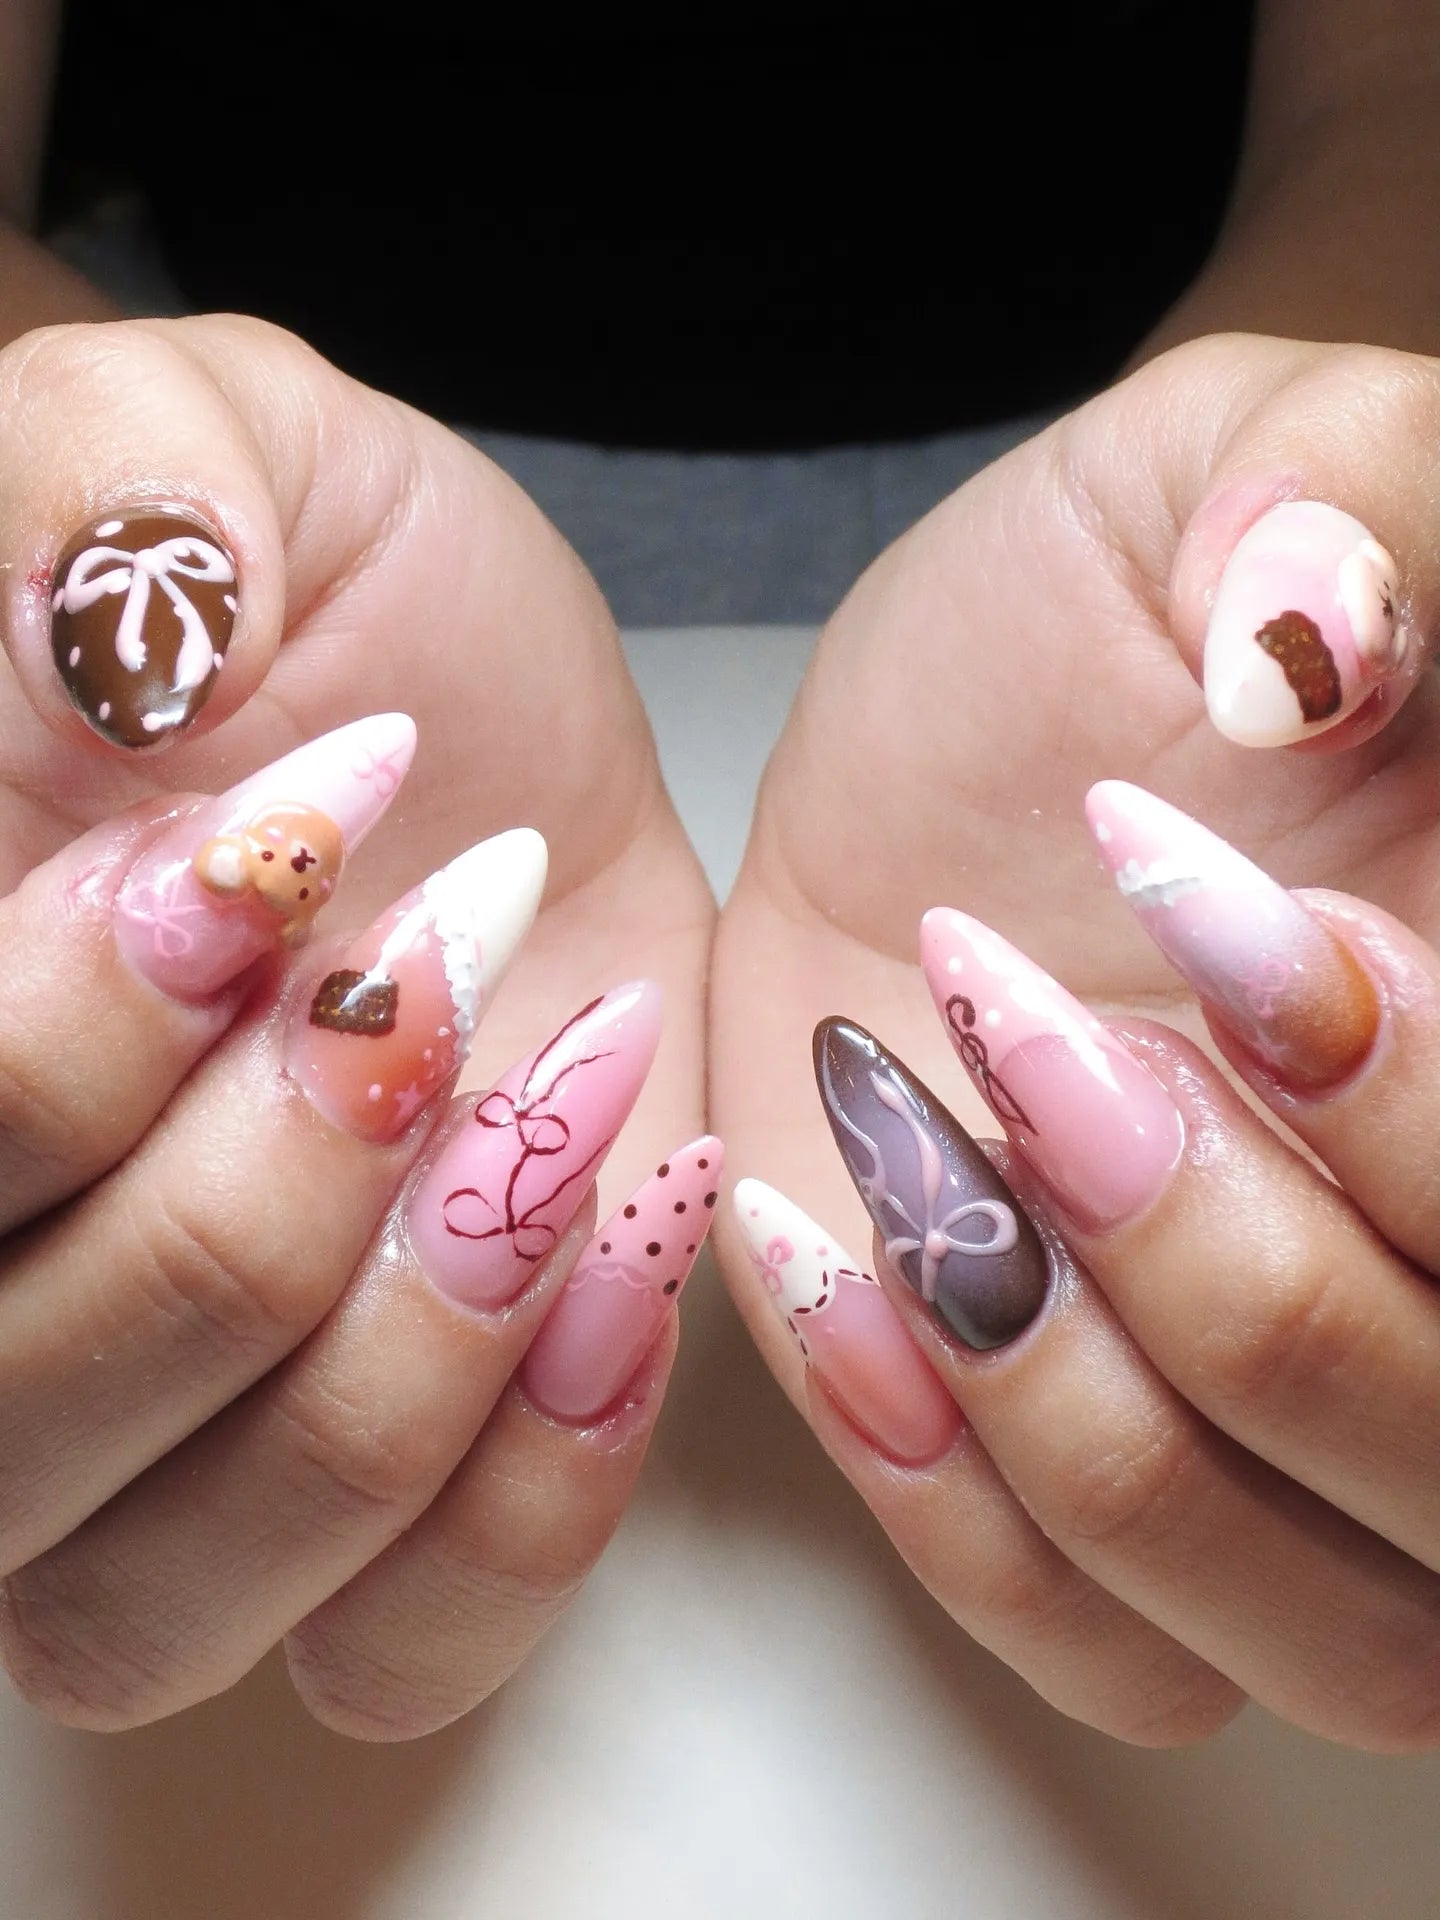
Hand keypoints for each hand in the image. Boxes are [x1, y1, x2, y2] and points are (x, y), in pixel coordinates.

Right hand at [0, 315, 713, 1737]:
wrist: (468, 721)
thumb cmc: (319, 591)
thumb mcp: (201, 452)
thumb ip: (101, 506)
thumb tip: (94, 652)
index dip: (92, 1020)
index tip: (291, 829)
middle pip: (32, 1414)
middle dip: (271, 1176)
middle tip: (432, 949)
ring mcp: (166, 1427)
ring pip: (179, 1591)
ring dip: (402, 1346)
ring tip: (542, 1089)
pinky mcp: (383, 1473)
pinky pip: (395, 1642)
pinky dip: (524, 1487)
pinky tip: (617, 1238)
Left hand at [711, 330, 1439, 1748]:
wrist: (971, 747)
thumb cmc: (1120, 605)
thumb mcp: (1254, 462)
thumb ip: (1364, 502)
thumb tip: (1320, 642)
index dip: (1406, 1112)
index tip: (1215, 913)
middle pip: (1434, 1464)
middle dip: (1221, 1271)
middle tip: (1027, 1028)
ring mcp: (1295, 1435)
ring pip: (1288, 1621)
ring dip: (1069, 1397)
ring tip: (904, 1137)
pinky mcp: (1094, 1474)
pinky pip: (1104, 1648)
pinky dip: (958, 1506)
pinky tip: (834, 1263)